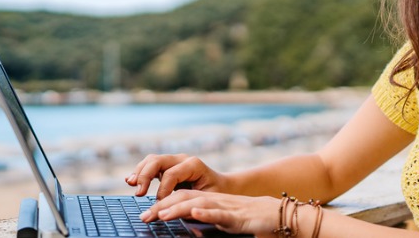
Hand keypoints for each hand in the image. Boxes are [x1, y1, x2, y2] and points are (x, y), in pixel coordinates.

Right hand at [125, 154, 227, 198]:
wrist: (222, 186)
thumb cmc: (216, 194)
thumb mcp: (207, 199)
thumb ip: (191, 202)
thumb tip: (173, 210)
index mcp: (193, 165)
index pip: (171, 174)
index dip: (162, 189)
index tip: (160, 203)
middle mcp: (182, 159)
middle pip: (157, 160)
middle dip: (145, 176)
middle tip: (139, 193)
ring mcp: (174, 160)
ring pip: (151, 160)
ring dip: (140, 172)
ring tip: (130, 184)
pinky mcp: (168, 166)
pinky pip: (150, 164)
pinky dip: (140, 171)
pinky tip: (130, 180)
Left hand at [140, 190, 281, 236]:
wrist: (275, 213)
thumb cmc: (248, 218)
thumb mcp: (220, 219)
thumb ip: (203, 218)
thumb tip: (185, 219)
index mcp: (208, 200)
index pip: (180, 198)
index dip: (161, 205)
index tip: (144, 216)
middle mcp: (214, 200)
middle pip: (183, 198)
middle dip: (162, 207)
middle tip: (143, 217)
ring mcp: (225, 207)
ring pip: (198, 203)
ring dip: (178, 208)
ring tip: (161, 215)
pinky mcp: (238, 216)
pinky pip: (220, 213)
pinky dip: (207, 212)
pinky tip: (195, 213)